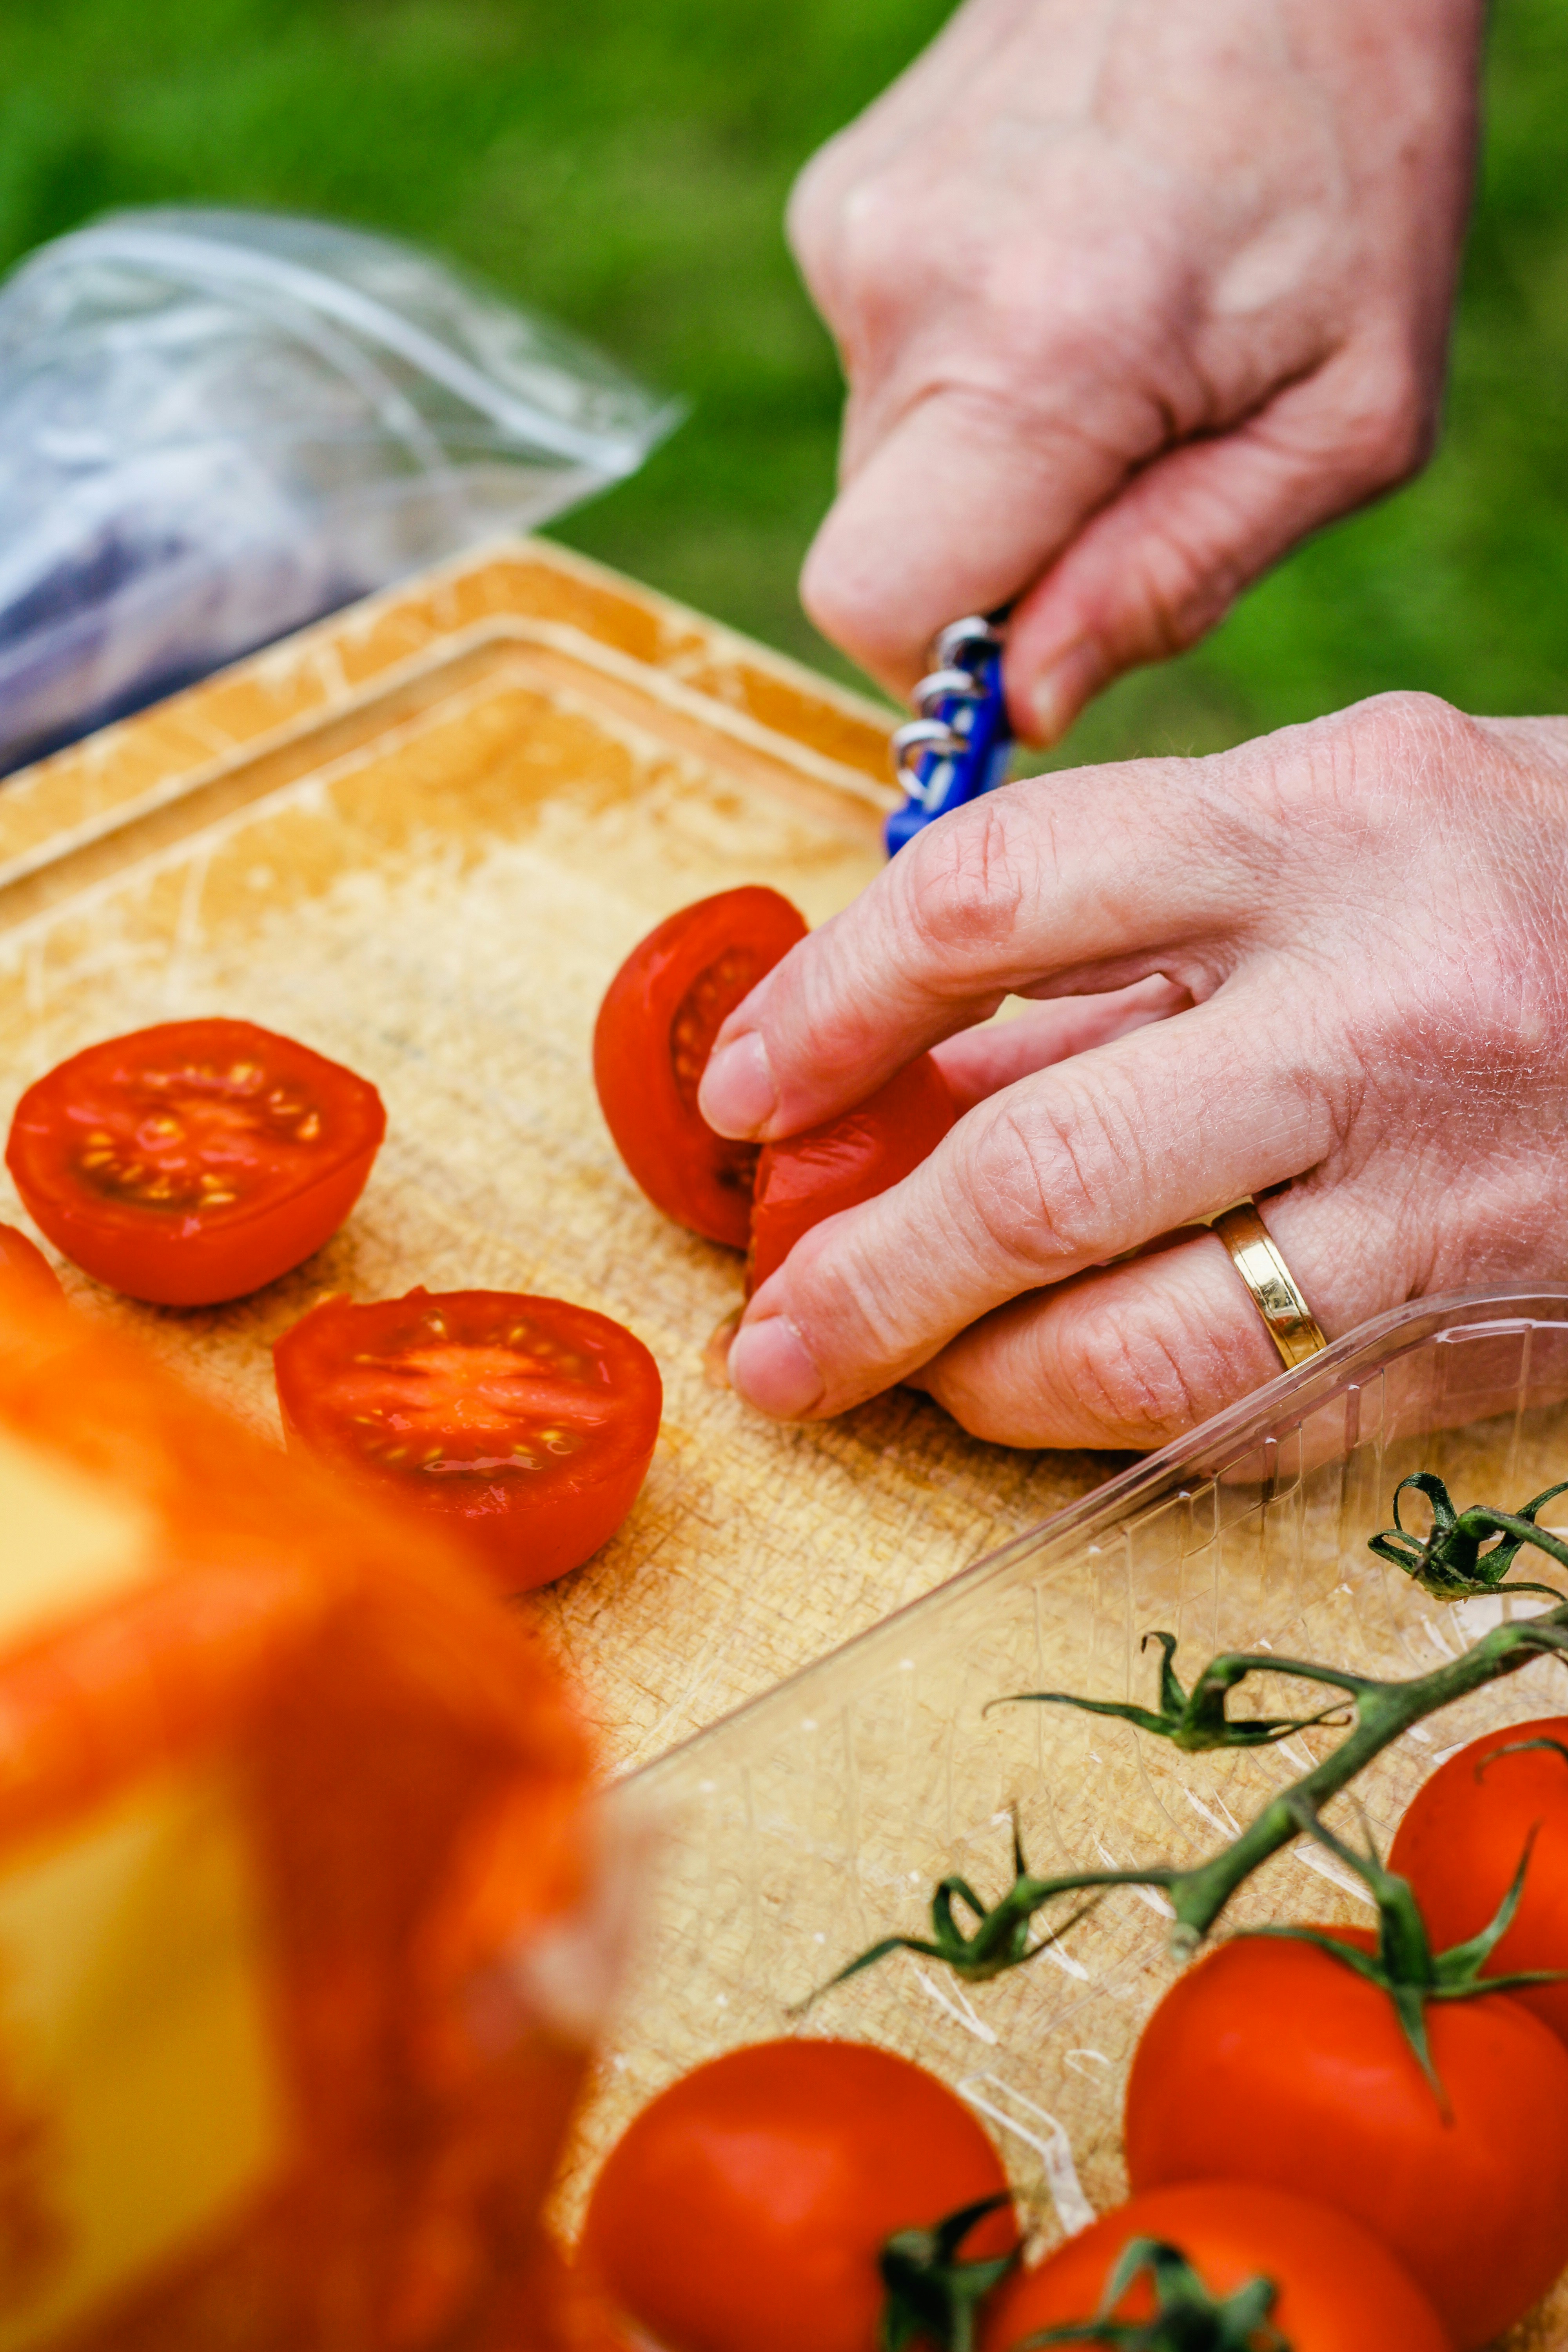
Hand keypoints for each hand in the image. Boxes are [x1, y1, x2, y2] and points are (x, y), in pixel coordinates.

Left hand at [698, 694, 1567, 1447]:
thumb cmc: (1518, 883)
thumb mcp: (1325, 833)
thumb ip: (1113, 948)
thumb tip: (888, 1086)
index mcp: (1319, 827)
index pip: (993, 903)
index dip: (827, 1009)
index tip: (744, 1094)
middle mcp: (1379, 1009)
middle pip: (1039, 1171)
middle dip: (864, 1278)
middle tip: (771, 1337)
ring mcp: (1443, 1193)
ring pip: (1138, 1342)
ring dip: (972, 1379)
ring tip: (894, 1377)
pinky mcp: (1481, 1332)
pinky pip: (1255, 1421)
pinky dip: (1116, 1426)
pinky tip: (1048, 1401)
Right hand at [789, 0, 1482, 733]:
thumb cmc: (1351, 161)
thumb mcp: (1344, 419)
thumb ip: (1175, 579)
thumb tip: (1024, 704)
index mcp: (1039, 356)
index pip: (877, 607)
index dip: (946, 660)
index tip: (1035, 639)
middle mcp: (910, 286)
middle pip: (880, 544)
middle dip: (993, 548)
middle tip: (1127, 455)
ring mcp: (855, 231)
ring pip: (884, 457)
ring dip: (990, 447)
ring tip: (1111, 333)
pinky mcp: (839, 203)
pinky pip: (883, 364)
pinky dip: (967, 361)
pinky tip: (1062, 270)